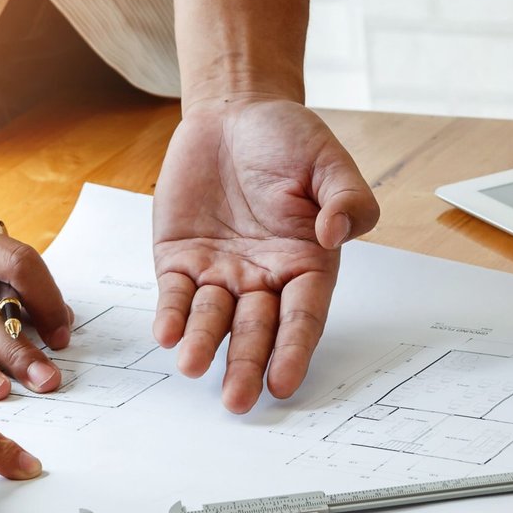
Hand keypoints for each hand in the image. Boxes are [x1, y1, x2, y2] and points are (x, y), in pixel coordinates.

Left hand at [152, 98, 378, 412]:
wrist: (234, 112)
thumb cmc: (289, 139)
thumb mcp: (329, 161)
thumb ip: (346, 199)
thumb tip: (335, 233)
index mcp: (306, 264)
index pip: (302, 318)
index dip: (293, 351)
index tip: (283, 382)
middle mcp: (263, 279)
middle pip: (255, 331)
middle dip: (246, 365)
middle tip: (237, 401)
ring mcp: (220, 272)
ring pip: (211, 318)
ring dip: (203, 343)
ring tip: (192, 364)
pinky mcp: (179, 258)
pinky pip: (174, 294)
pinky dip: (170, 314)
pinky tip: (165, 334)